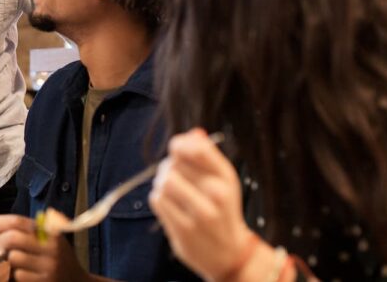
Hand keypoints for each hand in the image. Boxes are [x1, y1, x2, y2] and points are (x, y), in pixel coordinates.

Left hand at [0, 214, 91, 281]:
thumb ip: (27, 232)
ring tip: (17, 261)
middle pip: (12, 238)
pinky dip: (16, 275)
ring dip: (9, 260)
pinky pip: (18, 276)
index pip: (18, 222)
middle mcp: (51, 248)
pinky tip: (25, 273)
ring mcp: (48, 267)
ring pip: (13, 259)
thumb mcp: (49, 240)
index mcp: (51, 232)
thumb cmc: (58, 258)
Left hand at [148, 128, 256, 279]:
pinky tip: (170, 205)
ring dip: (161, 183)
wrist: (228, 253)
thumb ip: (206, 155)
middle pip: (174, 164)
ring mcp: (200, 214)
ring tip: (170, 190)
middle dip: (168, 166)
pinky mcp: (183, 230)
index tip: (177, 150)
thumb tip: (194, 133)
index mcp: (227, 177)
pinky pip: (158, 201)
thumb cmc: (222, 210)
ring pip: (164, 182)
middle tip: (174, 175)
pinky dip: (159, 199)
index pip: (197, 148)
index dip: (180, 144)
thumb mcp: (222, 180)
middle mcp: (217, 194)